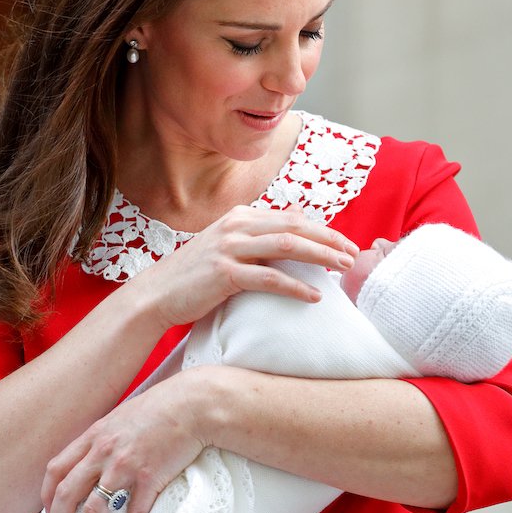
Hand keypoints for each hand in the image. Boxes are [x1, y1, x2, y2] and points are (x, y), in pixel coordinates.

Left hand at [41, 367, 215, 512]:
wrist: (190, 404)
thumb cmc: (157, 409)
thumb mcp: (118, 418)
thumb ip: (102, 439)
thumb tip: (91, 460)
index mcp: (92, 437)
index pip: (55, 470)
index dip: (47, 497)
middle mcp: (102, 452)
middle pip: (66, 493)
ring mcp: (124, 466)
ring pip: (94, 509)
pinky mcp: (149, 478)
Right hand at [136, 205, 358, 329]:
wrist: (157, 293)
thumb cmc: (195, 275)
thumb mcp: (228, 246)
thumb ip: (260, 234)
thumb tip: (297, 220)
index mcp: (239, 216)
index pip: (291, 217)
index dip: (323, 229)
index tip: (346, 243)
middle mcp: (235, 226)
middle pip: (294, 226)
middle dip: (329, 240)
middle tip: (354, 255)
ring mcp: (228, 247)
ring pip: (287, 245)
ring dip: (321, 257)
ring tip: (343, 269)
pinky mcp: (224, 273)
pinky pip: (270, 277)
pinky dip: (296, 286)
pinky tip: (315, 295)